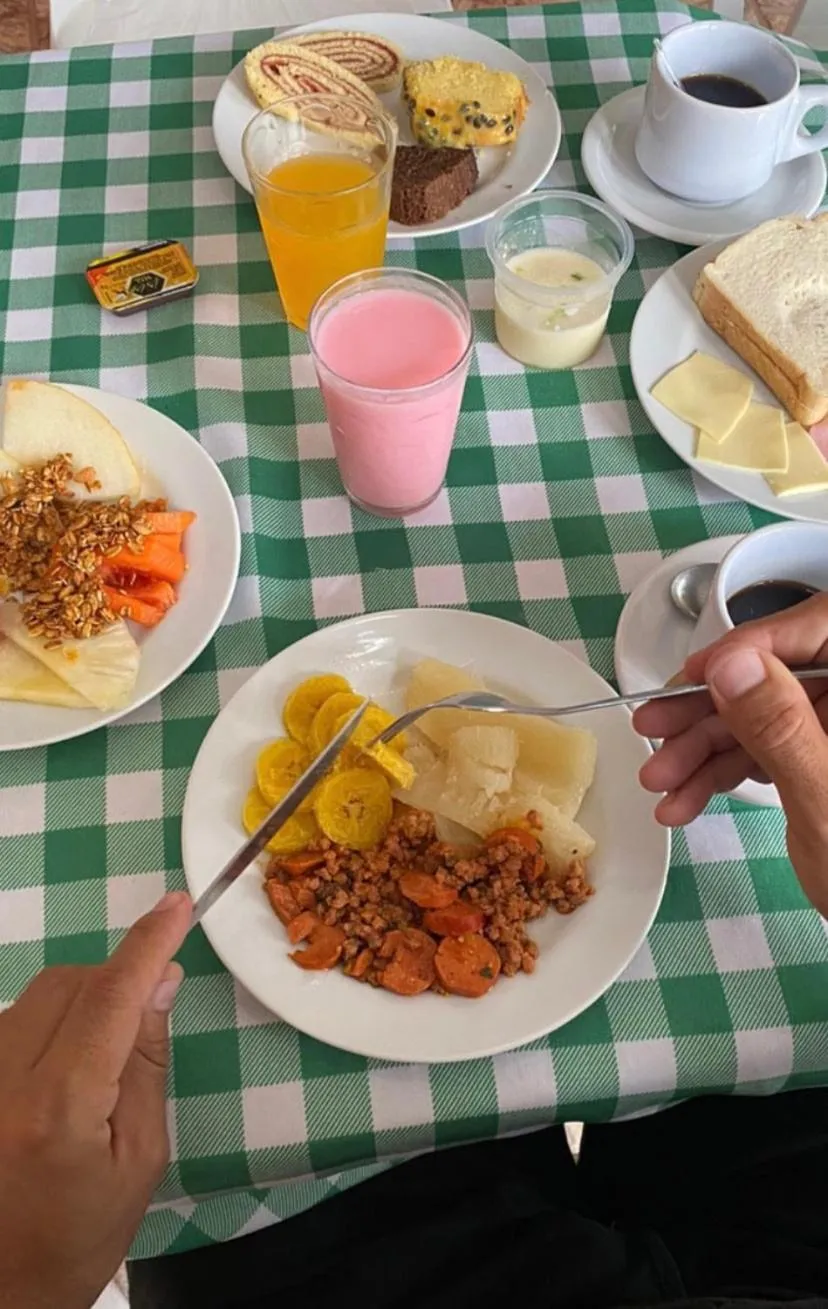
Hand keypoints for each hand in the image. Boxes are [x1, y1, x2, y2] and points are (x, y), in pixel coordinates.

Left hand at [0, 890, 191, 1308]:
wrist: (1, 1287)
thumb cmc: (82, 1234)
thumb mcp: (139, 1157)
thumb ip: (145, 1060)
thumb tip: (159, 979)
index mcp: (57, 1108)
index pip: (108, 999)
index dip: (146, 945)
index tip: (178, 905)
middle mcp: (1, 1081)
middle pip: (68, 985)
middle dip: (115, 982)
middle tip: (146, 1019)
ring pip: (37, 998)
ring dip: (79, 1005)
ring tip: (93, 1073)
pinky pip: (11, 1021)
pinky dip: (47, 1027)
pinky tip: (57, 1078)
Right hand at [634, 593, 827, 915]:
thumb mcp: (824, 801)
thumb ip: (780, 727)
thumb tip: (732, 663)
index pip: (819, 629)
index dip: (754, 644)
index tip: (698, 675)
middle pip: (778, 675)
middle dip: (710, 705)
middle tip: (652, 726)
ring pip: (762, 716)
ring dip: (703, 748)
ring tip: (657, 780)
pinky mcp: (823, 763)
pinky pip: (766, 751)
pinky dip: (721, 775)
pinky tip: (683, 801)